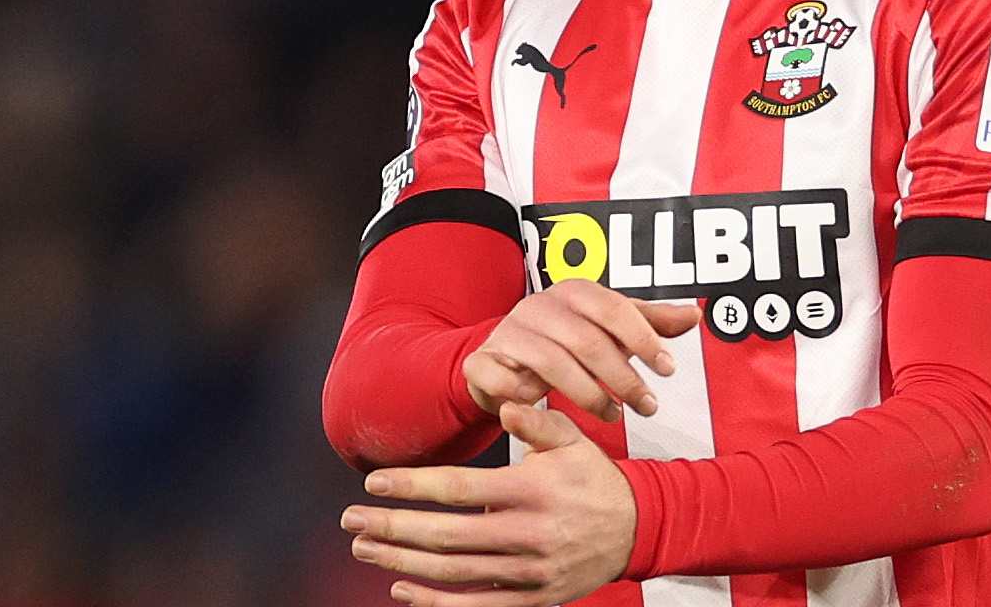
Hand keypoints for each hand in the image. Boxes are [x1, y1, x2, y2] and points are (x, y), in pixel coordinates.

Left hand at [343, 402, 634, 605]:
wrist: (637, 528)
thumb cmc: (594, 477)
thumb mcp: (573, 438)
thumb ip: (537, 419)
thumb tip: (504, 404)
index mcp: (535, 490)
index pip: (461, 488)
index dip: (413, 487)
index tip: (374, 482)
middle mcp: (530, 533)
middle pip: (448, 536)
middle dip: (394, 528)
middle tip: (353, 519)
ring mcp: (530, 572)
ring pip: (455, 573)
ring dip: (402, 561)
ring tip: (366, 546)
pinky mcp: (532, 598)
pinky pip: (476, 606)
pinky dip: (435, 602)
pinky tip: (402, 588)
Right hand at [462, 279, 698, 421]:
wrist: (500, 359)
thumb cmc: (564, 342)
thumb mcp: (608, 329)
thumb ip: (648, 323)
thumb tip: (695, 316)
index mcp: (573, 291)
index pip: (615, 308)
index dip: (644, 338)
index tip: (668, 369)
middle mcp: (539, 305)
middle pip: (588, 341)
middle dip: (623, 377)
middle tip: (648, 406)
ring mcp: (507, 332)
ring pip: (552, 363)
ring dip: (588, 395)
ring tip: (613, 415)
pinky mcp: (481, 361)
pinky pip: (504, 380)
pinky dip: (527, 397)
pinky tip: (546, 409)